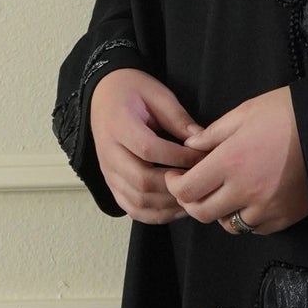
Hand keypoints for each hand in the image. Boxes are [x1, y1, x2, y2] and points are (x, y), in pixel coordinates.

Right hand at [89, 67, 207, 222]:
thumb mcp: (157, 94)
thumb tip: (203, 142)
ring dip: (169, 204)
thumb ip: (179, 118)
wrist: (103, 96)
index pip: (148, 149)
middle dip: (176, 185)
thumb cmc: (133, 92)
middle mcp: (109, 152)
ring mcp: (108, 172)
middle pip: (142, 180)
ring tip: (193, 197)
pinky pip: (132, 208)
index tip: (202, 158)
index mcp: (119, 124)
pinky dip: (156, 215)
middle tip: (201, 182)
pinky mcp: (112, 184)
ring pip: (137, 200)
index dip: (179, 158)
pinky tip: (177, 209)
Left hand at [163, 86, 307, 233]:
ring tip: (226, 194)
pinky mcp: (285, 217)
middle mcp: (245, 190)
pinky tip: (251, 200)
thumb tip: (190, 149)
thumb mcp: (245, 112)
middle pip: (202, 213)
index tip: (177, 176)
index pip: (186, 190)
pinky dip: (247, 219)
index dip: (174, 185)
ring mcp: (267, 208)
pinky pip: (255, 229)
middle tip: (195, 188)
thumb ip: (212, 134)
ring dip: (221, 212)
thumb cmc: (287, 113)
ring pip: (228, 225)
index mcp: (230, 162)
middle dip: (192, 202)